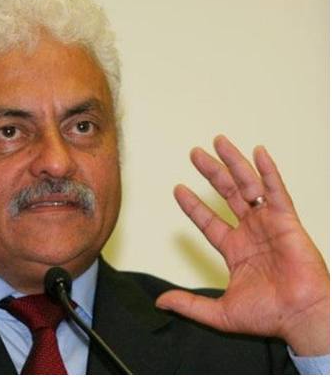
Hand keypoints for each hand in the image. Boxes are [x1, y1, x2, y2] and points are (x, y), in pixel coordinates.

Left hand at [156, 135, 328, 355]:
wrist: (300, 318)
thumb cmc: (268, 316)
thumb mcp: (219, 312)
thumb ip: (189, 304)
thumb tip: (161, 302)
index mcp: (235, 249)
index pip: (208, 220)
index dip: (193, 205)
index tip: (178, 188)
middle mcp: (250, 232)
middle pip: (226, 194)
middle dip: (211, 172)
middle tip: (195, 153)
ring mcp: (269, 224)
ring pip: (248, 185)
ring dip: (234, 163)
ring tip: (218, 142)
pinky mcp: (288, 221)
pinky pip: (277, 191)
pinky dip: (268, 171)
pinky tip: (258, 152)